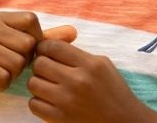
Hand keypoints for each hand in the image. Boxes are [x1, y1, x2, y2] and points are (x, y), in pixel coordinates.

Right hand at [0, 11, 43, 104]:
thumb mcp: (19, 45)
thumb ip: (47, 39)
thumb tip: (74, 31)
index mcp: (0, 18)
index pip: (31, 20)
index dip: (34, 39)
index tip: (23, 49)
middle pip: (27, 45)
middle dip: (23, 60)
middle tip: (9, 63)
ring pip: (17, 63)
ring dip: (13, 73)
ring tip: (0, 70)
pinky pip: (4, 77)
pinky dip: (2, 84)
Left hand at [28, 31, 156, 122]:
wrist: (124, 121)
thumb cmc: (113, 90)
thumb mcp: (102, 64)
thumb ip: (77, 52)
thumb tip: (50, 42)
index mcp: (89, 65)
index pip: (53, 46)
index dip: (44, 47)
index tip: (46, 52)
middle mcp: (77, 81)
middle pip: (40, 63)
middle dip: (41, 65)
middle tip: (48, 70)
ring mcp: (67, 101)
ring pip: (33, 83)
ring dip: (38, 83)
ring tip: (49, 86)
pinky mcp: (60, 119)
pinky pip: (34, 104)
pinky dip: (38, 102)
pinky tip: (50, 101)